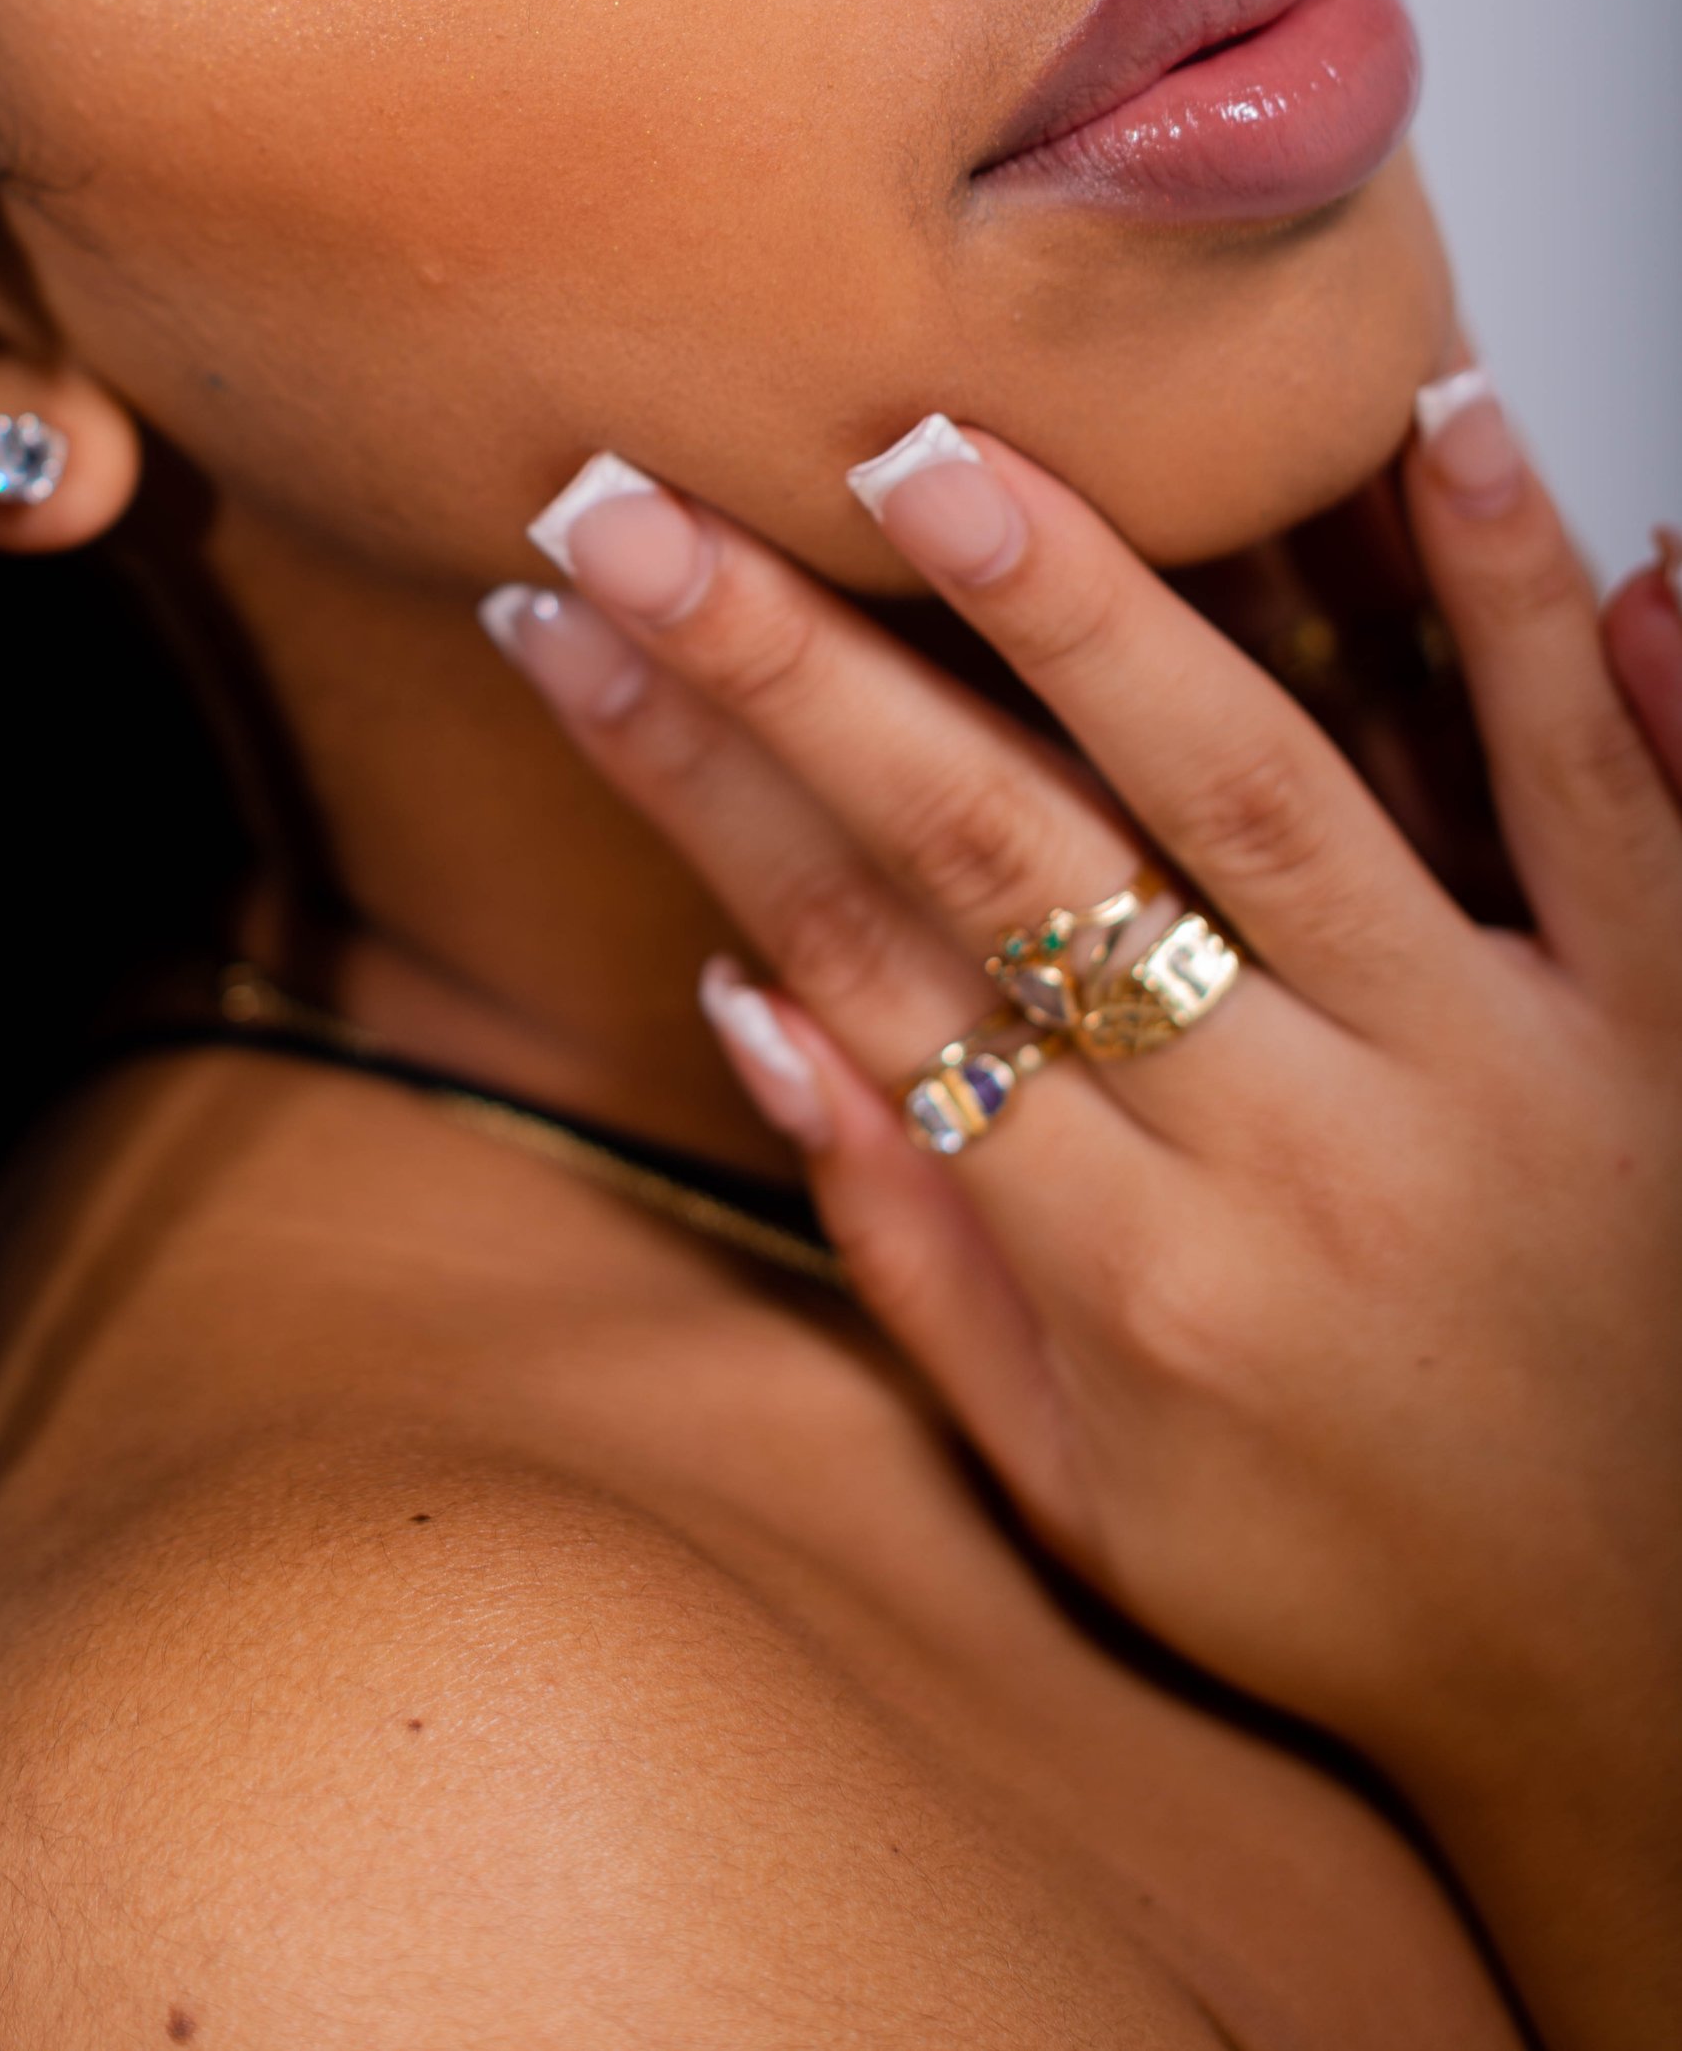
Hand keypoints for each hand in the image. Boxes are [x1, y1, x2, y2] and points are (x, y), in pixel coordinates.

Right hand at [485, 385, 1681, 2046]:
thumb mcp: (1081, 1495)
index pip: (855, 957)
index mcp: (1130, 1278)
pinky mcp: (1670, 1014)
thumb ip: (908, 1251)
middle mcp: (1290, 1156)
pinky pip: (1598, 787)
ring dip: (1087, 607)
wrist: (1664, 1702)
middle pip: (998, 854)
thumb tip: (743, 999)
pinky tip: (1441, 424)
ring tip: (936, 457)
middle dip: (793, 663)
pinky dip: (1523, 600)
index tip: (556, 615)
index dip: (683, 774)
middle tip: (631, 497)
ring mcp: (1491, 1066)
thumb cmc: (1349, 1585)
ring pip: (1260, 786)